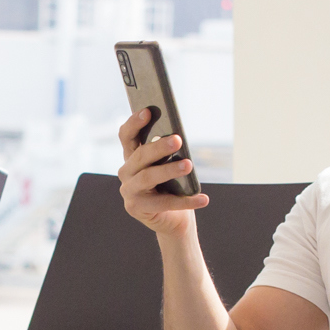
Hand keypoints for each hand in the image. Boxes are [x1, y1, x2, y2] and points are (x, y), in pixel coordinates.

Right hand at [116, 107, 206, 235]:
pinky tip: (203, 198)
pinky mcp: (137, 209)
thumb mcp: (169, 165)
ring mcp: (129, 192)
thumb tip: (178, 138)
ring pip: (147, 177)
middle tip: (178, 140)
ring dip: (169, 170)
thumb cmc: (172, 186)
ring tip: (188, 165)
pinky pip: (163, 203)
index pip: (126, 136)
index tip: (148, 111)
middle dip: (158, 147)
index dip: (134, 123)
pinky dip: (185, 201)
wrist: (172, 219)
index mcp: (131, 156)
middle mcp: (126, 172)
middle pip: (140, 156)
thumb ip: (168, 152)